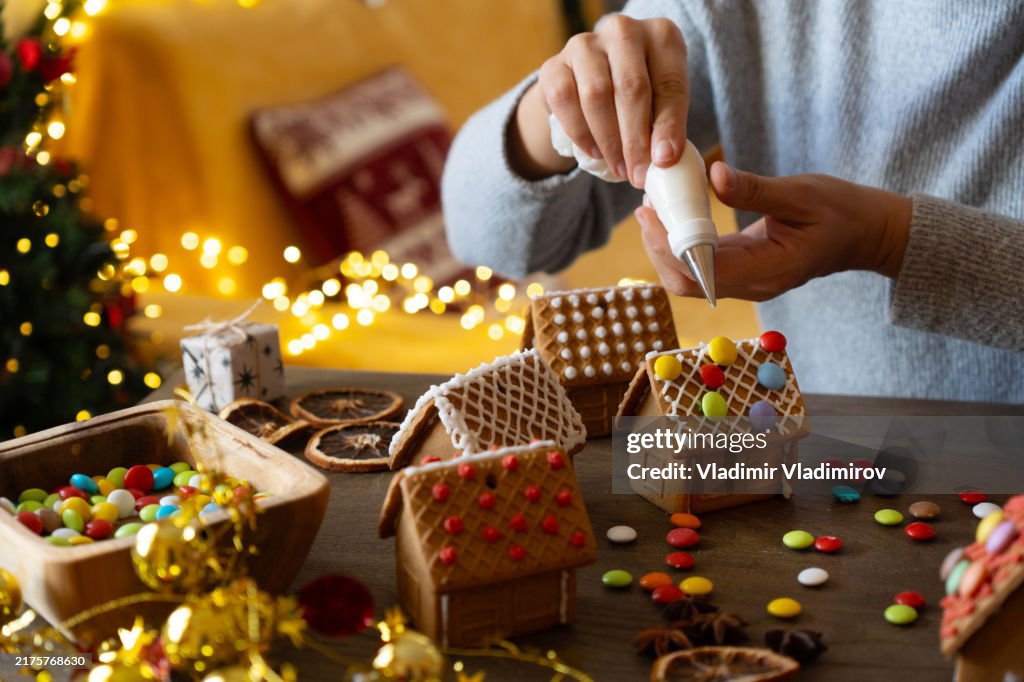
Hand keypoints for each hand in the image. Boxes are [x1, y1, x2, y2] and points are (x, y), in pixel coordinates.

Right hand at [509, 15, 688, 186]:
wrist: (590, 83)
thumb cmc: (638, 95)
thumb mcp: (661, 104)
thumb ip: (666, 126)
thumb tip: (663, 160)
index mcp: (661, 36)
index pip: (669, 84)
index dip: (668, 127)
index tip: (663, 162)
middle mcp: (622, 31)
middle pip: (631, 88)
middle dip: (635, 139)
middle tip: (637, 174)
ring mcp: (585, 44)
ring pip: (596, 94)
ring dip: (608, 140)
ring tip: (618, 167)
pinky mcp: (553, 64)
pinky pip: (564, 99)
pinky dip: (580, 132)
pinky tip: (593, 152)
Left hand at [636, 161, 912, 300]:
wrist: (866, 234)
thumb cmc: (842, 211)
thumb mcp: (803, 193)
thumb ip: (756, 190)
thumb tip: (714, 176)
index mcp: (768, 271)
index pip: (701, 272)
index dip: (668, 248)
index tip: (650, 215)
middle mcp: (753, 285)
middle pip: (687, 283)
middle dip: (658, 249)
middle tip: (645, 209)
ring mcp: (747, 282)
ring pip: (690, 278)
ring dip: (666, 248)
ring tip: (653, 209)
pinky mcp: (743, 271)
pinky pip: (702, 267)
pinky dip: (682, 244)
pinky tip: (673, 215)